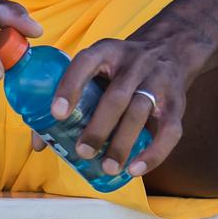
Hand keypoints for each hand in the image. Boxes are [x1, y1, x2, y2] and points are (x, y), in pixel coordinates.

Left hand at [38, 31, 200, 178]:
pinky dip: (154, 153)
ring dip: (123, 143)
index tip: (57, 114)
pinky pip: (169, 130)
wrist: (171, 48)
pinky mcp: (177, 102)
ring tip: (108, 167)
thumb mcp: (98, 69)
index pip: (86, 63)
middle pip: (116, 96)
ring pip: (140, 112)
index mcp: (107, 52)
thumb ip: (71, 99)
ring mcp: (158, 81)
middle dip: (99, 127)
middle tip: (82, 152)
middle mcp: (134, 63)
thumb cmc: (121, 69)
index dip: (70, 87)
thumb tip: (40, 143)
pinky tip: (136, 169)